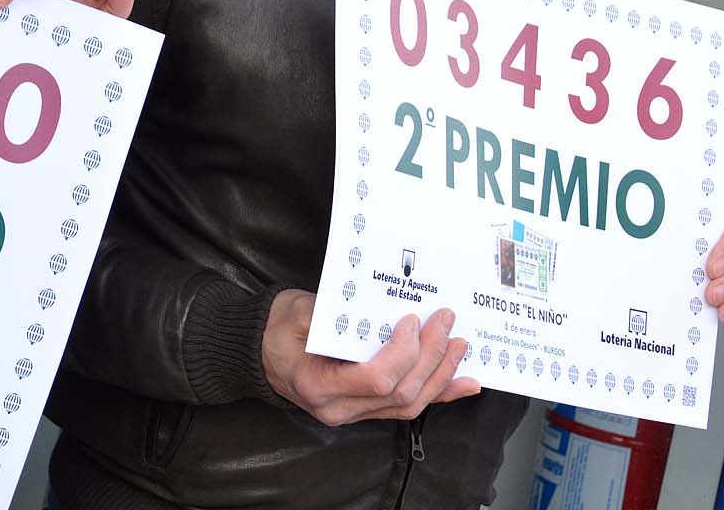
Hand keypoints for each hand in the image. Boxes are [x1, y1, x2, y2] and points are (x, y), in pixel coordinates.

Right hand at [261, 289, 477, 425]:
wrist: (260, 350)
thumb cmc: (277, 328)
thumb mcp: (300, 312)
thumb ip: (339, 315)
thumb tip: (384, 309)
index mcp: (319, 386)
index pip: (375, 380)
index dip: (403, 353)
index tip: (413, 321)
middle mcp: (340, 409)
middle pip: (399, 393)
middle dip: (430, 357)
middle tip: (445, 323)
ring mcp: (354, 413)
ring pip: (409, 404)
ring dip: (440, 375)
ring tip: (460, 347)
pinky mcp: (366, 407)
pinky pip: (406, 406)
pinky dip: (438, 393)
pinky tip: (463, 383)